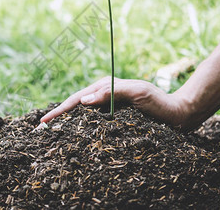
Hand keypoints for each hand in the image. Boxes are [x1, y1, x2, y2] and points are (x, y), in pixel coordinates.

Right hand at [40, 76, 190, 128]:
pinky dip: (80, 125)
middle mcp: (104, 94)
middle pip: (75, 105)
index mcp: (106, 87)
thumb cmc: (160, 102)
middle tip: (40, 127)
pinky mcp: (114, 115)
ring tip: (51, 130)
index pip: (77, 99)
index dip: (59, 110)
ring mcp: (108, 105)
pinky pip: (92, 120)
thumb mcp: (138, 93)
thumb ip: (112, 93)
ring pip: (82, 113)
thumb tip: (83, 101)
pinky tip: (73, 133)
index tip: (44, 122)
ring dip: (66, 120)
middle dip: (58, 114)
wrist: (178, 113)